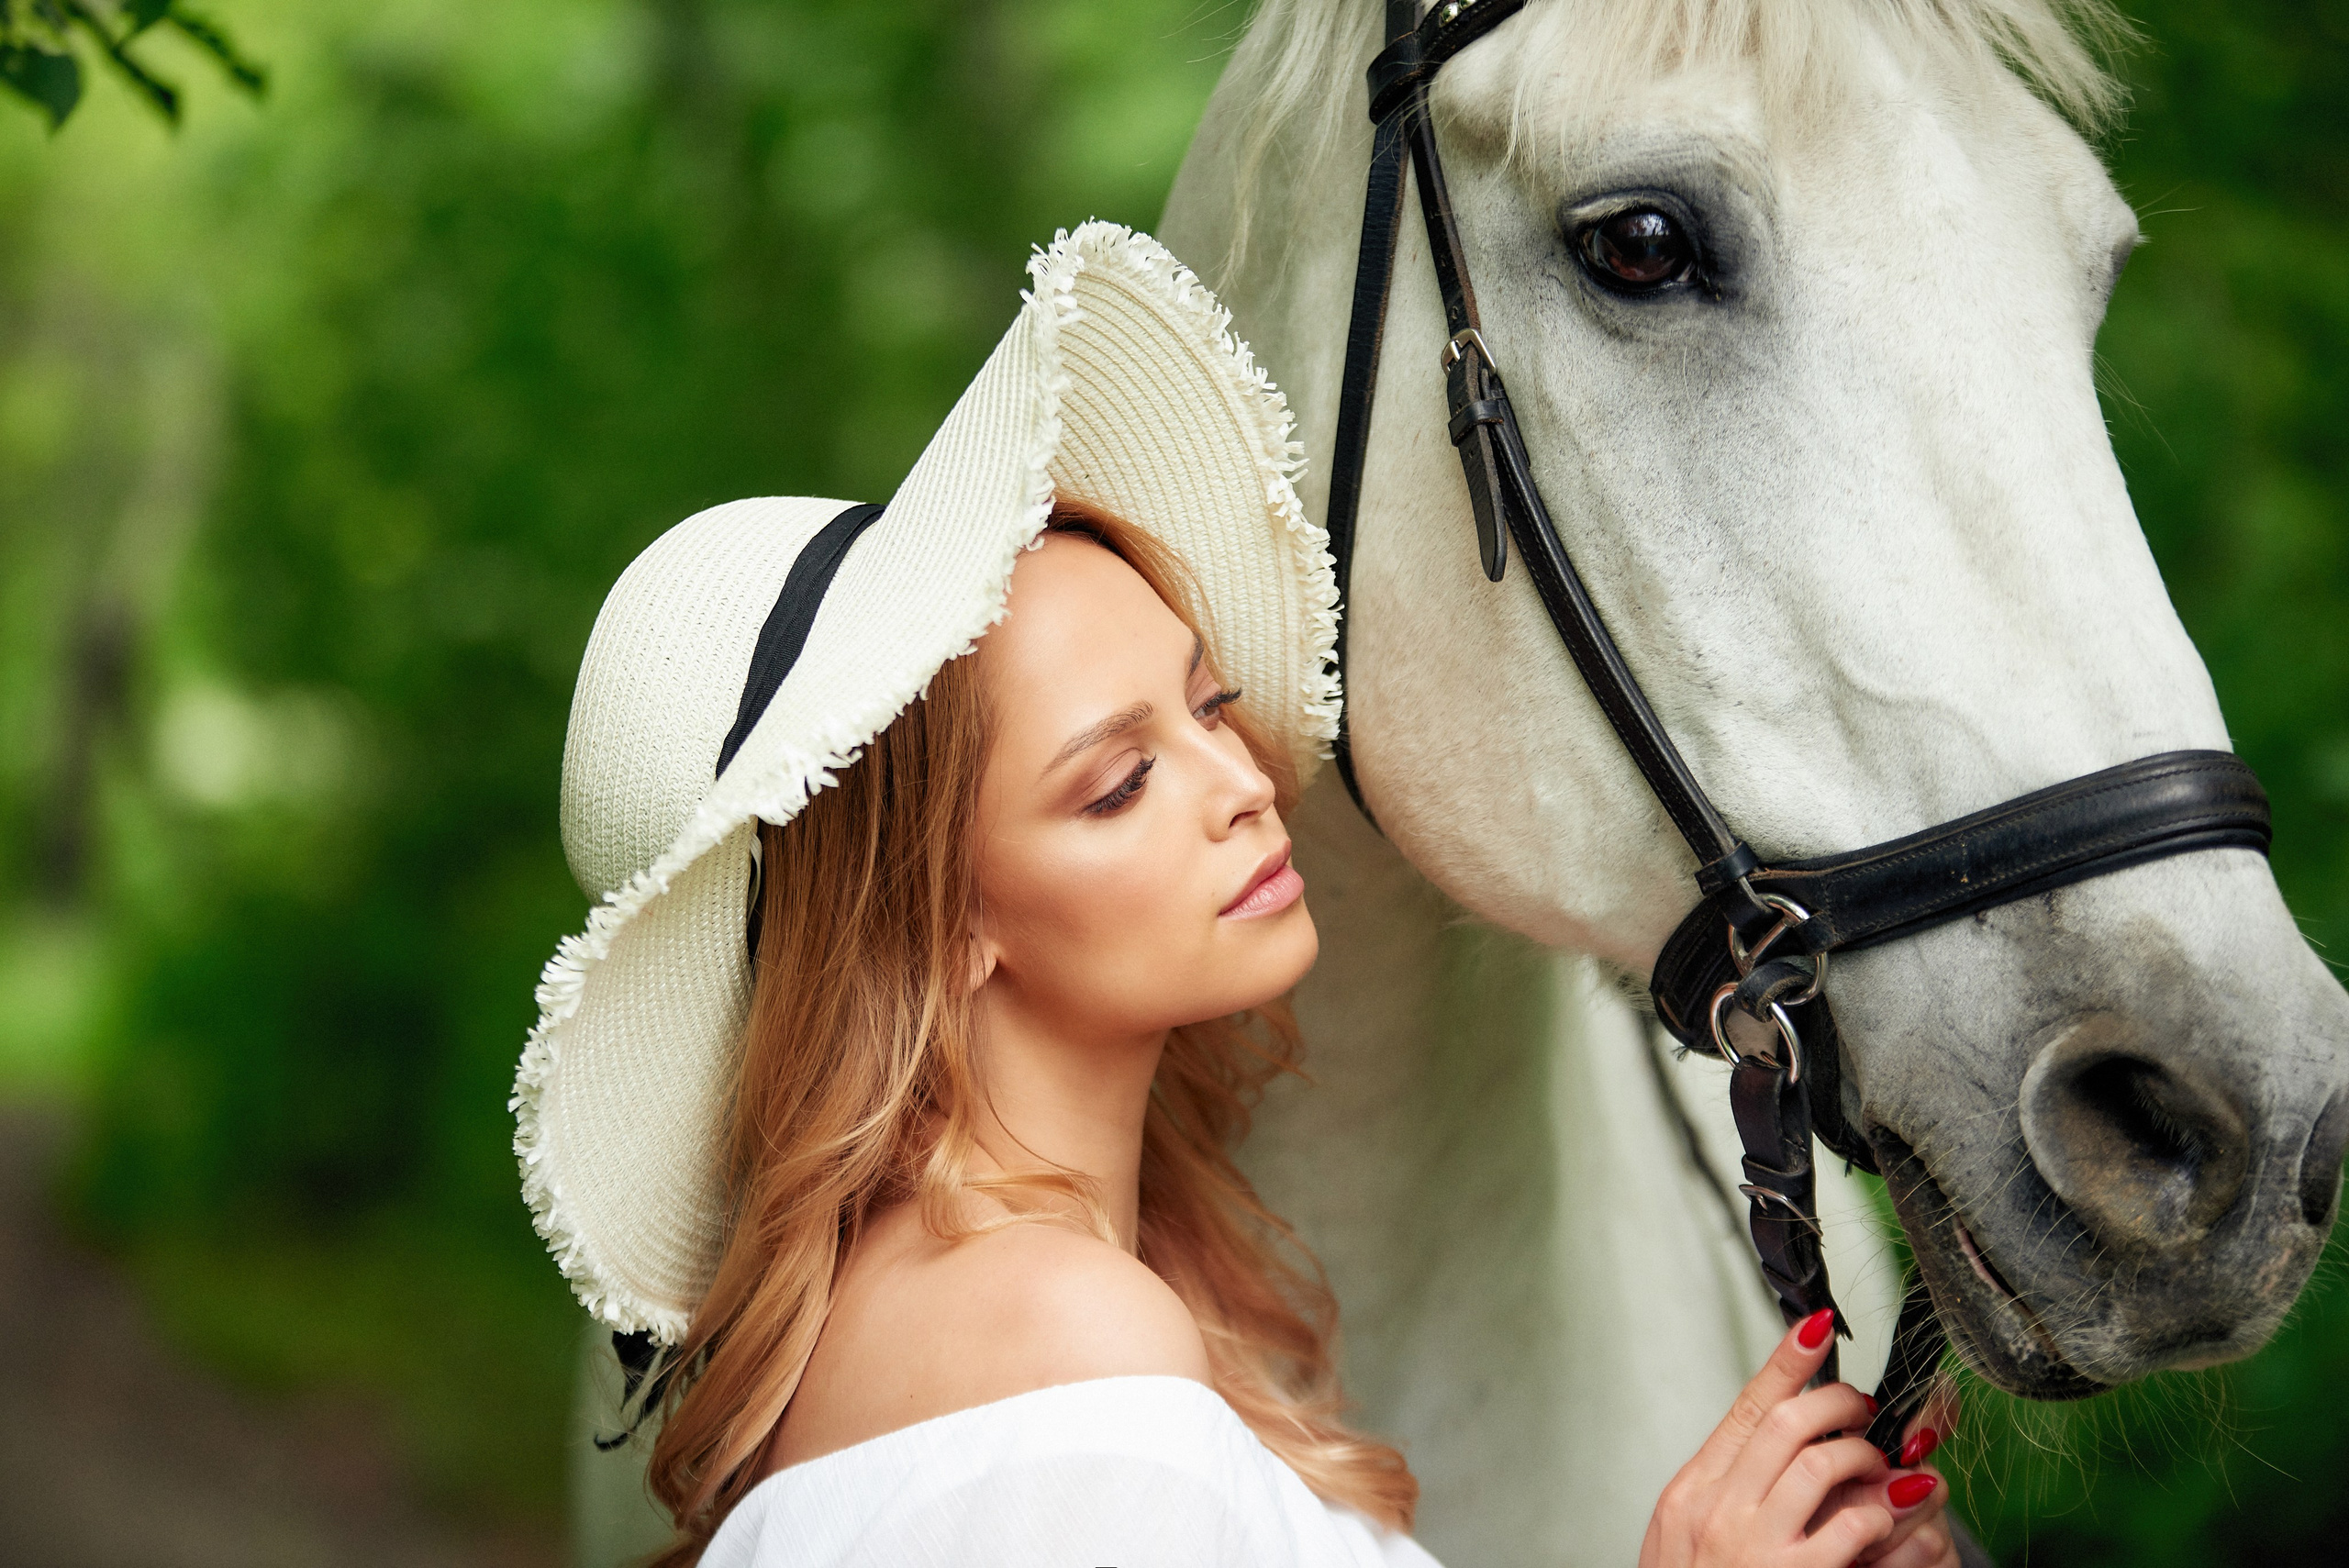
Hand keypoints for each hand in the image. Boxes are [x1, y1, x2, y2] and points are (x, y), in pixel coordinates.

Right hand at [1638, 1312, 1949, 1567]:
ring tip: (1885, 1467)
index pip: (1744, 1410)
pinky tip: (1893, 1515)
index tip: (1816, 1327)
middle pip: (1785, 1423)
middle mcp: (1717, 1511)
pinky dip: (1882, 1513)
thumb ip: (1727, 1494)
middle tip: (1863, 1407)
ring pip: (1820, 1461)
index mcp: (1691, 1495)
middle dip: (1837, 1402)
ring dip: (1864, 1455)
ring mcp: (1753, 1548)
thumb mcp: (1689, 1542)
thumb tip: (1773, 1449)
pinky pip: (1853, 1526)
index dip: (1785, 1363)